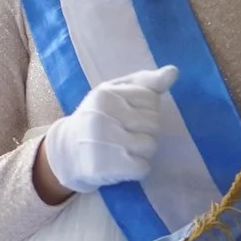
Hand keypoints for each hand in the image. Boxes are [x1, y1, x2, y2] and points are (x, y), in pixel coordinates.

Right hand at [38, 65, 176, 194]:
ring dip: (143, 151)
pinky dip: (138, 168)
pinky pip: (142, 168)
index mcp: (105, 95)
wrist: (67, 150)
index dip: (146, 109)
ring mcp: (102, 143)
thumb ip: (145, 82)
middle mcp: (102, 117)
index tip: (128, 115)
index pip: (150, 99)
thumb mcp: (116, 93)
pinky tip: (123, 163)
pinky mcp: (104, 167)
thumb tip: (173, 72)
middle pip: (154, 124)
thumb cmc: (98, 117)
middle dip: (146, 131)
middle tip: (126, 134)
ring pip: (150, 146)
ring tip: (125, 149)